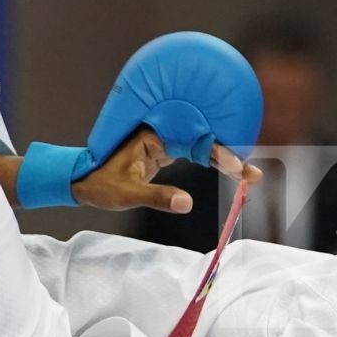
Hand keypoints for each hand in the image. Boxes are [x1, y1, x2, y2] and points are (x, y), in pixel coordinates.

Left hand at [71, 126, 261, 213]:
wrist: (82, 181)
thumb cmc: (100, 185)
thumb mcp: (126, 195)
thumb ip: (156, 197)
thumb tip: (186, 204)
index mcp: (152, 135)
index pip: (192, 140)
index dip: (217, 154)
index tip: (237, 167)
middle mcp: (160, 132)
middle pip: (202, 139)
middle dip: (229, 155)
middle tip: (253, 175)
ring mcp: (162, 141)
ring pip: (200, 145)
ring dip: (224, 158)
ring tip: (248, 174)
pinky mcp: (163, 150)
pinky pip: (192, 152)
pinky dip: (211, 161)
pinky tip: (229, 169)